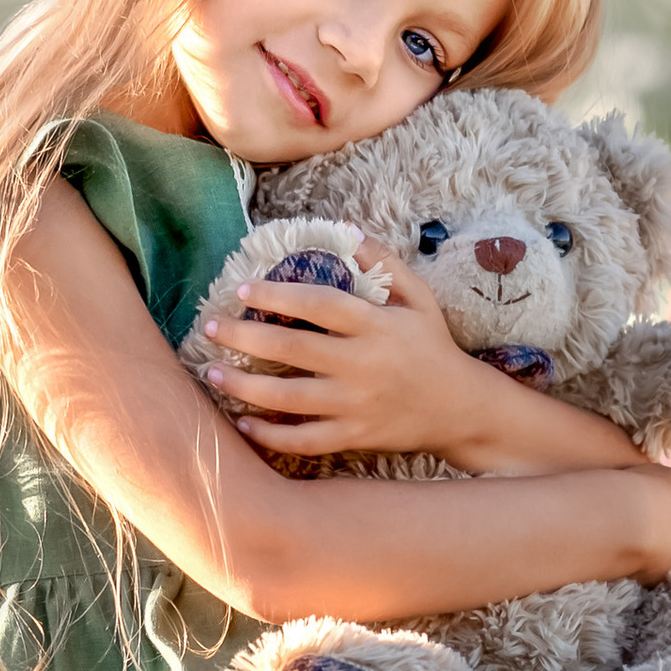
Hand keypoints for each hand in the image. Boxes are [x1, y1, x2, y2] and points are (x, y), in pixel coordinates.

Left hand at [198, 238, 487, 459]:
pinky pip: (304, 439)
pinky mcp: (354, 436)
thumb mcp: (419, 299)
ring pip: (288, 398)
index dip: (276, 296)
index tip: (243, 290)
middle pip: (291, 349)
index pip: (317, 305)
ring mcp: (356, 405)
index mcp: (376, 326)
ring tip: (212, 372)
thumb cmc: (434, 348)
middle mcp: (362, 366)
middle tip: (210, 327)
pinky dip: (270, 434)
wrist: (461, 408)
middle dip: (243, 337)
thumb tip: (347, 231)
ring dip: (243, 386)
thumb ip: (385, 264)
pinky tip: (243, 422)